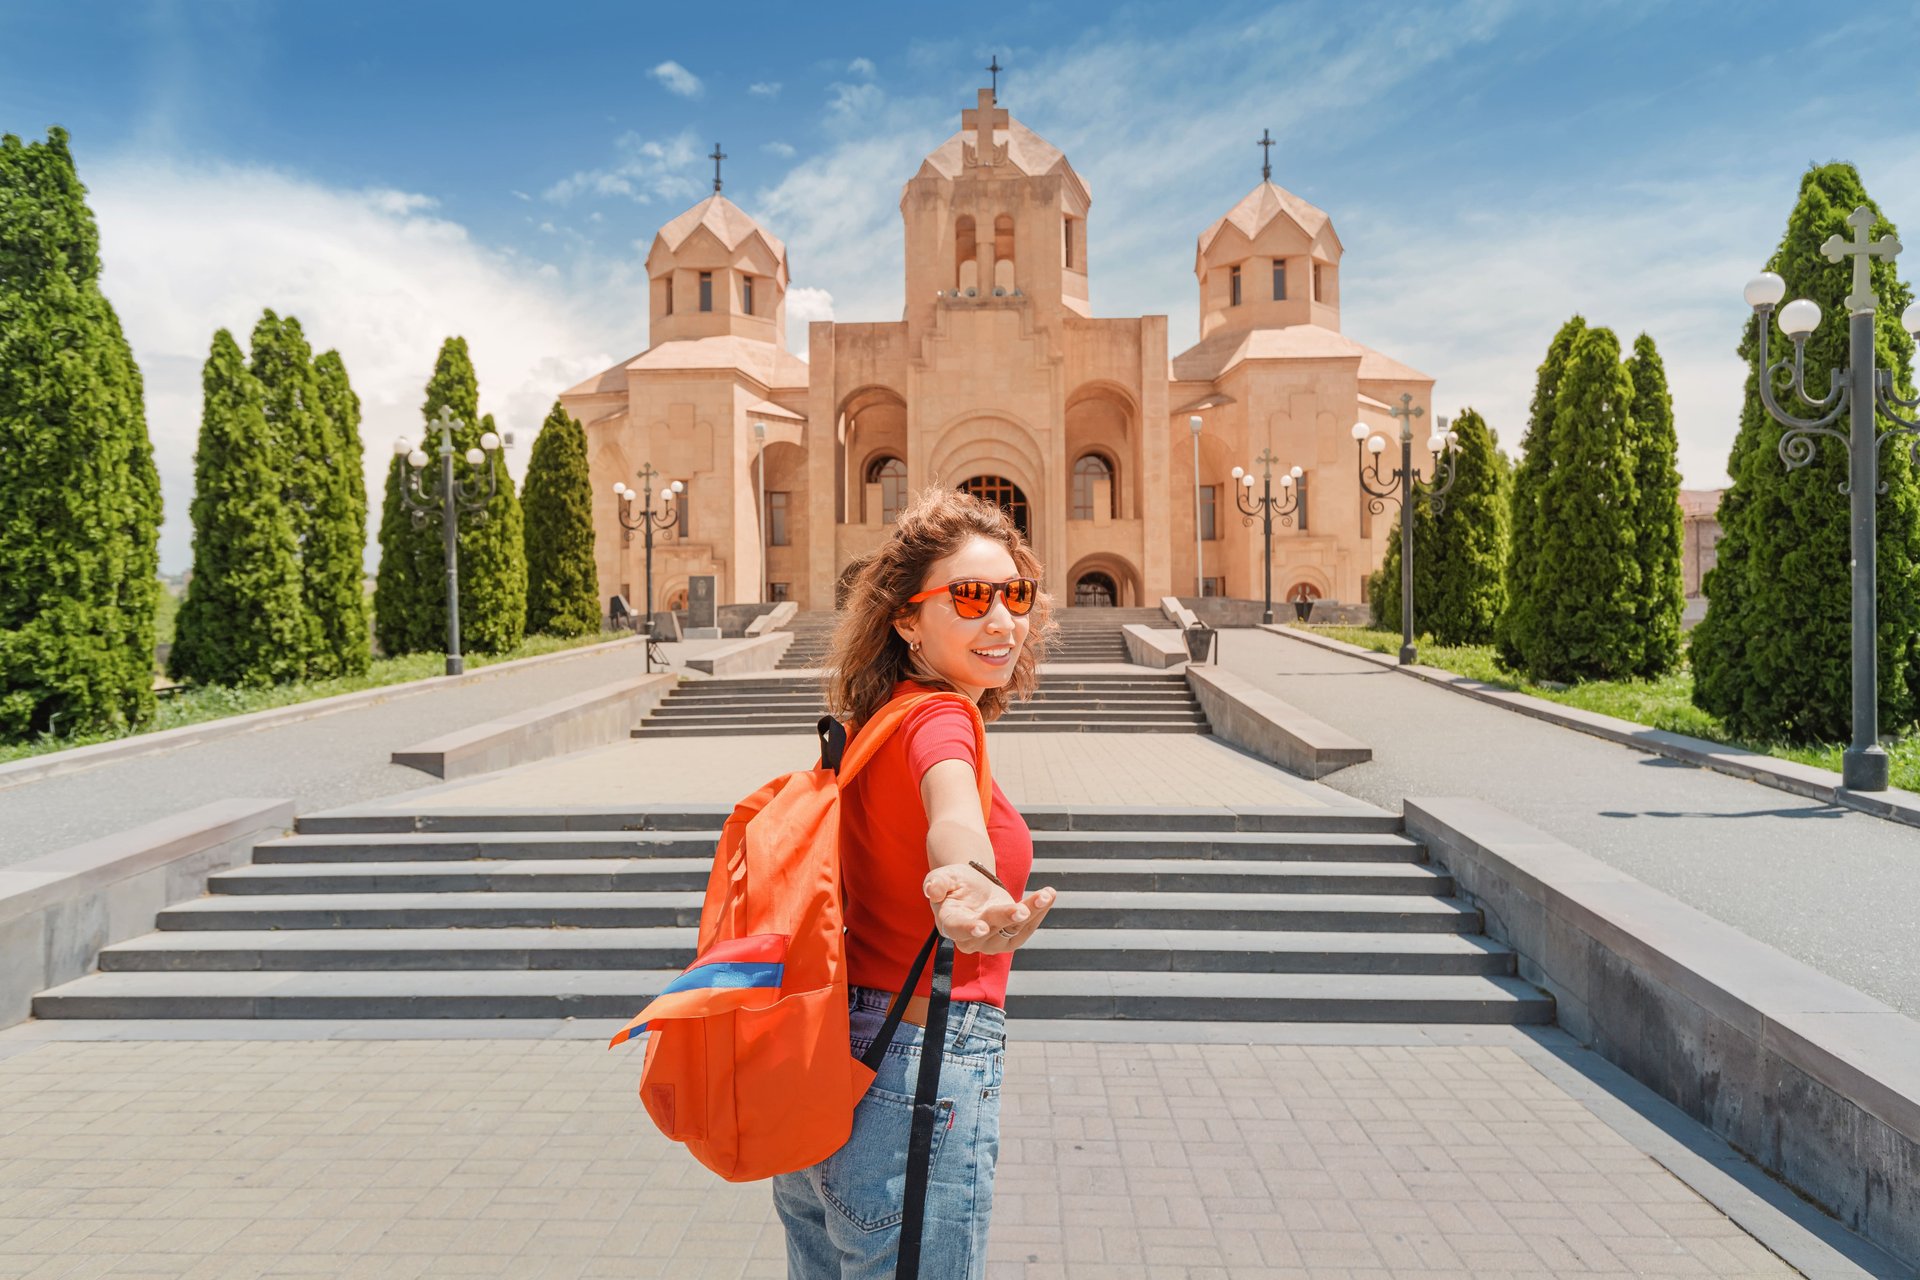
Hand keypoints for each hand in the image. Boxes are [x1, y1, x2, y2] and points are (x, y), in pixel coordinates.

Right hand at [923, 865, 1057, 953]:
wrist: (971, 887)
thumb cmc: (953, 883)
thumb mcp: (942, 877)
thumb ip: (937, 884)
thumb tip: (931, 891)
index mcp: (950, 923)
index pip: (958, 929)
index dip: (969, 928)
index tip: (981, 927)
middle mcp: (971, 938)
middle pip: (991, 928)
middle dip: (1007, 917)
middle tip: (1021, 910)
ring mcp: (993, 941)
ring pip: (1014, 929)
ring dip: (1032, 912)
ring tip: (1046, 895)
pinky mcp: (1010, 937)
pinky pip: (1027, 927)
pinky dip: (1039, 911)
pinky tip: (1048, 895)